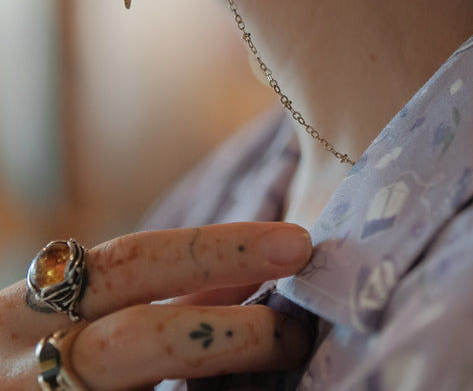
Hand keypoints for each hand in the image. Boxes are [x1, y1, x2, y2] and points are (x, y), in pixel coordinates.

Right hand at [0, 222, 313, 389]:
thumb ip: (154, 297)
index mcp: (31, 309)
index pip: (133, 260)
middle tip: (298, 328)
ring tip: (283, 359)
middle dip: (233, 331)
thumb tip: (248, 273)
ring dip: (226, 376)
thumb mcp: (73, 319)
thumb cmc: (27, 361)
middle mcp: (25, 364)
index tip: (296, 244)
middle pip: (142, 338)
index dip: (222, 249)